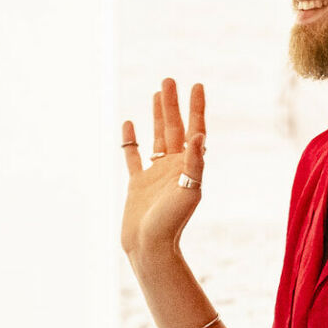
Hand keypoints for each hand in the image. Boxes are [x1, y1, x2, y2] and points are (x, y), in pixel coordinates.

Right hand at [120, 79, 207, 262]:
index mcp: (189, 167)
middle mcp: (174, 167)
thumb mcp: (188, 191)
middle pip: (174, 128)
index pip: (195, 130)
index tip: (197, 86)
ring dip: (158, 116)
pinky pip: (133, 156)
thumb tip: (199, 134)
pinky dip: (131, 140)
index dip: (196, 108)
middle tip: (169, 80)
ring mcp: (155, 174)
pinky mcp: (138, 184)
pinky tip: (128, 123)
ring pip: (157, 137)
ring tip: (156, 93)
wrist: (149, 247)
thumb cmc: (171, 223)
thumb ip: (193, 163)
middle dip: (172, 104)